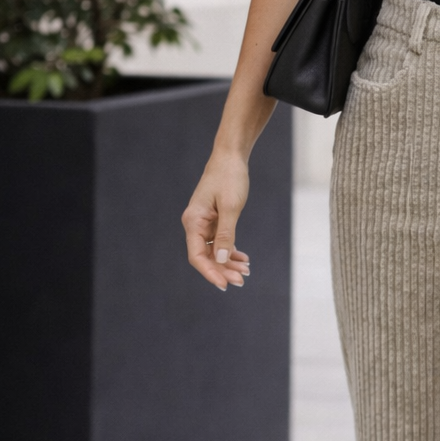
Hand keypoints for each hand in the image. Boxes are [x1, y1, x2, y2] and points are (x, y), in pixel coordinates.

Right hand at [182, 151, 251, 292]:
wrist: (231, 157)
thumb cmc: (229, 177)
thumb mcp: (231, 207)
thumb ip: (226, 233)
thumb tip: (223, 259)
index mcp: (193, 221)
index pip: (197, 255)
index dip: (210, 272)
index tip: (225, 284)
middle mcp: (195, 224)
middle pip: (206, 256)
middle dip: (223, 270)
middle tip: (242, 280)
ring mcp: (204, 223)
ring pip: (214, 251)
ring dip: (228, 263)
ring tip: (246, 272)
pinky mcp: (214, 220)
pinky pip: (220, 241)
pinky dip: (231, 251)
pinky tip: (243, 259)